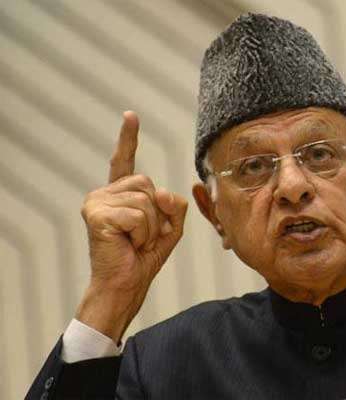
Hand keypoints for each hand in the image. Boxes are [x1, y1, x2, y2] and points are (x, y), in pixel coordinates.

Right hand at [75, 111, 187, 342]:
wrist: (126, 284)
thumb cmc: (144, 258)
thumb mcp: (170, 227)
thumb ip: (174, 205)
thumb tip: (161, 191)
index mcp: (120, 194)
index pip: (124, 161)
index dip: (128, 138)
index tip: (131, 115)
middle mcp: (104, 193)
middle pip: (148, 183)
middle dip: (157, 214)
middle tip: (142, 237)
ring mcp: (97, 202)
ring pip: (146, 200)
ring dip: (151, 227)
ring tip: (135, 242)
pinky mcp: (96, 215)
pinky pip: (139, 214)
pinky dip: (143, 233)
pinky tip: (129, 244)